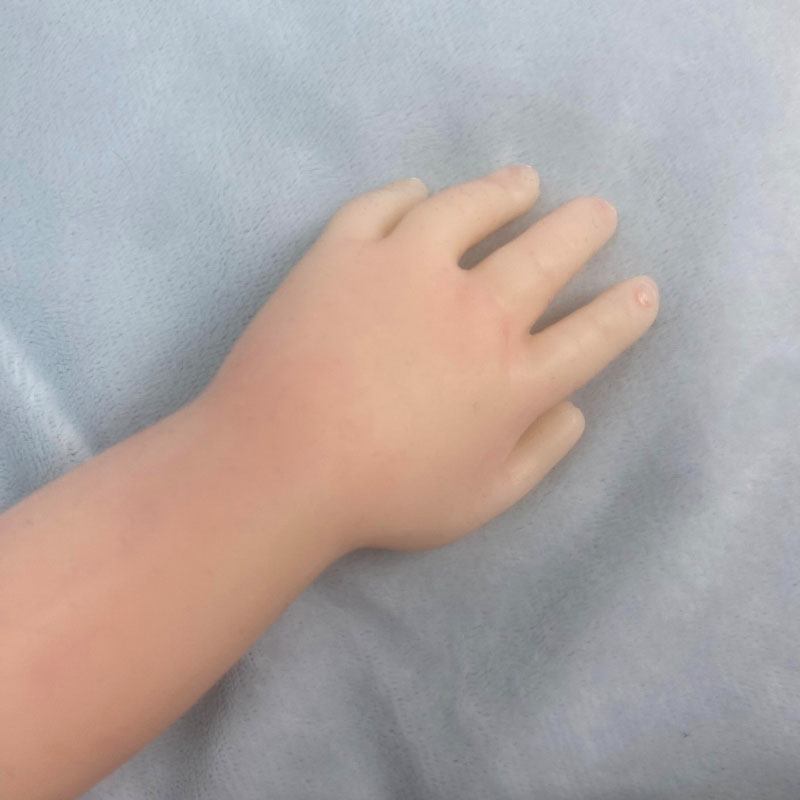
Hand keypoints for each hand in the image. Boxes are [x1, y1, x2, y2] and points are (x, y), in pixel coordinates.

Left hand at [200, 165, 657, 551]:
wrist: (280, 465)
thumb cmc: (383, 496)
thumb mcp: (481, 501)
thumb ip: (539, 454)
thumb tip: (576, 410)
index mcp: (513, 378)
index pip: (593, 336)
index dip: (626, 312)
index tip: (643, 290)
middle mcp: (474, 310)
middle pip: (548, 254)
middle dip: (584, 229)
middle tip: (599, 212)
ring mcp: (407, 270)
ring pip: (472, 209)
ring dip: (507, 192)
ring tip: (524, 182)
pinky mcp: (345, 252)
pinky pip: (383, 206)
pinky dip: (407, 195)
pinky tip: (419, 191)